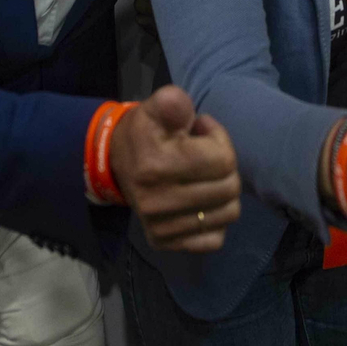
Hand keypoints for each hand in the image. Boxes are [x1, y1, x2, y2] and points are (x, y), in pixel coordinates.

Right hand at [109, 85, 240, 252]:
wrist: (117, 163)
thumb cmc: (145, 133)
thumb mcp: (155, 108)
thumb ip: (172, 103)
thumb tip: (185, 109)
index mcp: (155, 166)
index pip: (223, 160)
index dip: (220, 139)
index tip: (203, 131)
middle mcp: (156, 202)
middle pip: (229, 188)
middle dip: (225, 165)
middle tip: (206, 155)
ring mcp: (161, 227)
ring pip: (228, 213)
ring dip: (224, 192)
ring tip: (204, 176)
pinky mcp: (164, 243)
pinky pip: (214, 240)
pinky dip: (215, 220)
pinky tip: (201, 202)